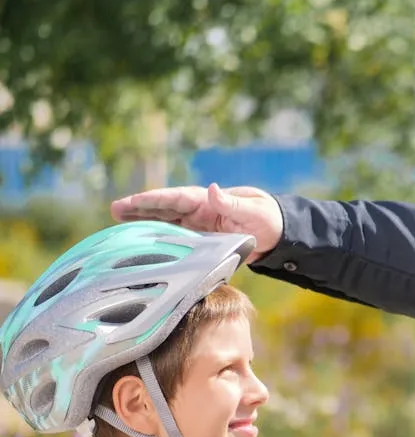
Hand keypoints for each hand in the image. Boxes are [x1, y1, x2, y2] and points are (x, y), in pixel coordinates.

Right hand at [110, 183, 283, 262]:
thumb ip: (232, 202)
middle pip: (163, 209)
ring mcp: (197, 225)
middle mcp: (198, 211)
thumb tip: (213, 189)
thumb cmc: (267, 218)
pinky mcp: (200, 240)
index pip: (174, 199)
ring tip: (118, 223)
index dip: (152, 200)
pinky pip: (176, 240)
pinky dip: (159, 241)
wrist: (278, 233)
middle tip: (114, 210)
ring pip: (165, 223)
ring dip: (143, 223)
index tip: (131, 202)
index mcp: (206, 201)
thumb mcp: (253, 210)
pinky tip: (143, 246)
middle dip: (139, 208)